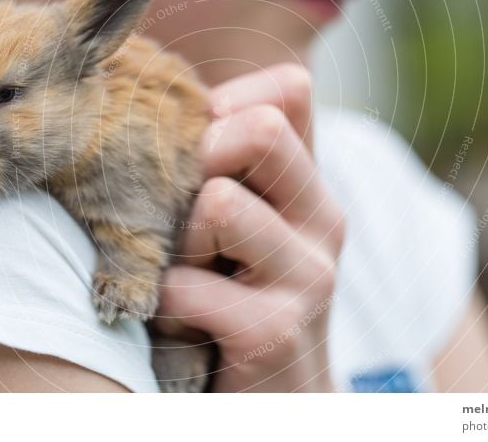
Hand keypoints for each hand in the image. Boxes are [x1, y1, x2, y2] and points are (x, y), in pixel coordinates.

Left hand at [154, 63, 345, 391]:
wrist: (280, 397)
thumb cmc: (244, 295)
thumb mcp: (248, 220)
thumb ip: (230, 160)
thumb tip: (170, 98)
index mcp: (312, 183)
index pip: (287, 89)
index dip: (224, 104)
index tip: (197, 152)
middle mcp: (324, 218)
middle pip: (259, 129)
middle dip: (199, 162)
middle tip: (187, 218)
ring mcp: (308, 274)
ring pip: (218, 202)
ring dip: (177, 243)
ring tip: (187, 277)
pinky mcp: (276, 329)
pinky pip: (184, 285)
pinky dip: (163, 305)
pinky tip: (182, 326)